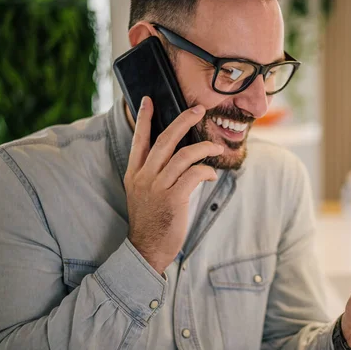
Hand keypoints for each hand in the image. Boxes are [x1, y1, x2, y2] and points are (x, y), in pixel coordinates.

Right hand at [124, 96, 223, 273]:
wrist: (146, 248)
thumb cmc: (150, 221)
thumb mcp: (142, 194)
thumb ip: (154, 174)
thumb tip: (178, 158)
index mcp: (135, 173)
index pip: (139, 139)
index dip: (144, 119)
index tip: (148, 101)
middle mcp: (145, 176)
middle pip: (165, 140)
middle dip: (183, 121)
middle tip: (197, 109)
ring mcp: (158, 186)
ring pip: (184, 155)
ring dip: (204, 148)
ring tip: (216, 147)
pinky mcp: (174, 198)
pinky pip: (195, 174)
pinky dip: (207, 171)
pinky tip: (212, 176)